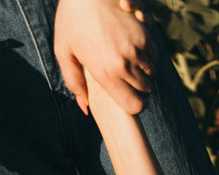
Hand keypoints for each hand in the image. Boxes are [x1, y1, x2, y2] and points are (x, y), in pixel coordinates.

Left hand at [55, 0, 156, 114]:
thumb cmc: (71, 22)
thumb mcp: (65, 53)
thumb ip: (74, 83)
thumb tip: (85, 107)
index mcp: (105, 74)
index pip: (135, 106)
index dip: (134, 105)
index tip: (127, 98)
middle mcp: (125, 64)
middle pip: (146, 90)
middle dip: (138, 88)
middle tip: (125, 80)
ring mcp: (137, 49)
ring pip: (152, 72)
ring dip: (143, 71)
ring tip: (127, 62)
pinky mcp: (145, 34)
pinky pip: (154, 54)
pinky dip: (147, 55)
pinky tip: (132, 47)